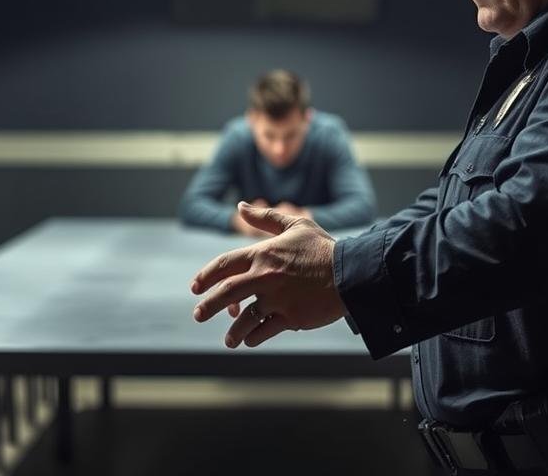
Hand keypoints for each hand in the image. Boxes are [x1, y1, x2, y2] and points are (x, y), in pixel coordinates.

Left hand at [192, 203, 343, 348]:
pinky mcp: (290, 317)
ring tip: (229, 340)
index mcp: (263, 254)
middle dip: (209, 306)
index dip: (206, 276)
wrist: (351, 272)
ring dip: (233, 331)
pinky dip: (254, 337)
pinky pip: (264, 330)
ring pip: (244, 319)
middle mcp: (265, 277)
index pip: (224, 265)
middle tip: (199, 315)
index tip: (196, 287)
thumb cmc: (323, 248)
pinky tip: (249, 340)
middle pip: (226, 293)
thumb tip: (240, 207)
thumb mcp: (295, 225)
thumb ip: (265, 217)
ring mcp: (277, 299)